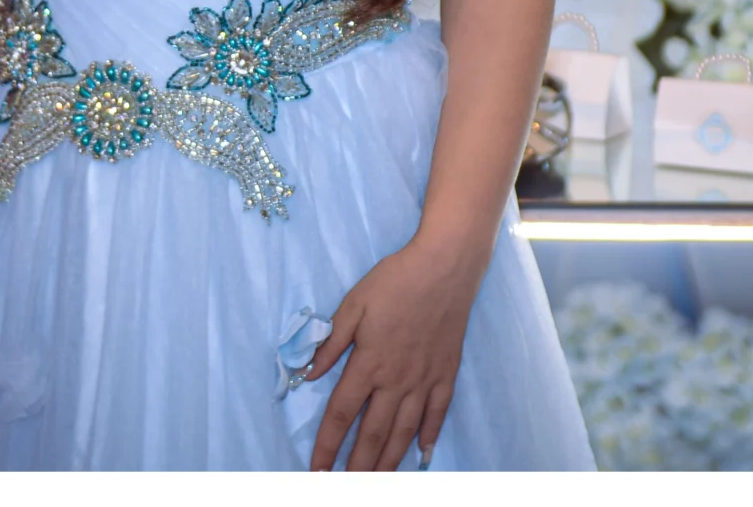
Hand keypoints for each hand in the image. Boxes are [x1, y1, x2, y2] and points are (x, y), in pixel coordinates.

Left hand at [305, 238, 484, 470]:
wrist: (445, 267)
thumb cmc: (395, 280)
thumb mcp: (353, 303)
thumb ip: (331, 343)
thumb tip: (307, 375)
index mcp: (368, 362)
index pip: (341, 414)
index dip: (327, 445)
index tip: (316, 469)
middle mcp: (396, 379)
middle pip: (372, 433)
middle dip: (357, 467)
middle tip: (345, 490)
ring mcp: (424, 380)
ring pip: (404, 432)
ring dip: (388, 461)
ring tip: (377, 484)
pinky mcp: (446, 374)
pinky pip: (437, 414)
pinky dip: (429, 437)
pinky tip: (422, 456)